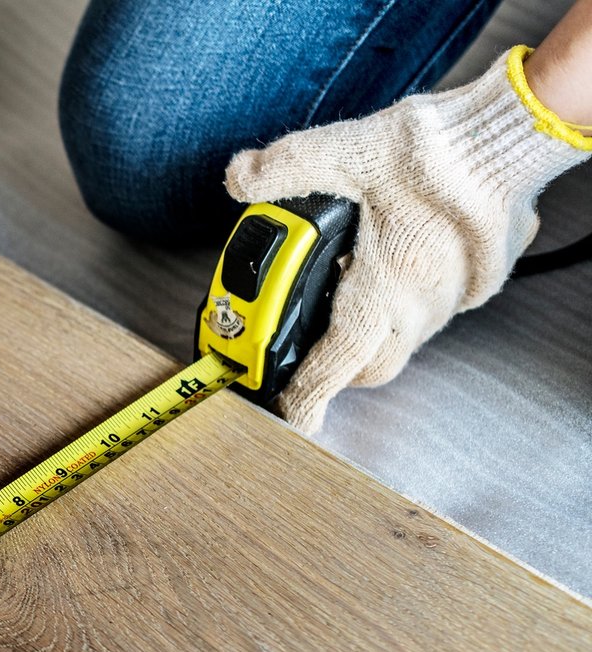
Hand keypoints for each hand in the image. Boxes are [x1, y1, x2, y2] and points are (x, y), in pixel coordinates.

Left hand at [225, 47, 589, 432]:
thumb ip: (288, 166)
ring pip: (405, 341)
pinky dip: (406, 307)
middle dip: (337, 370)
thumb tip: (242, 176)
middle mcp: (423, 302)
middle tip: (308, 358)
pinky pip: (434, 312)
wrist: (514, 134)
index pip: (337, 359)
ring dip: (372, 336)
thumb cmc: (443, 149)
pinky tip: (390, 272)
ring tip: (345, 304)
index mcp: (385, 284)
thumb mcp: (348, 150)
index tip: (293, 413)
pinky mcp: (480, 279)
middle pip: (373, 364)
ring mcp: (456, 295)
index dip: (308, 392)